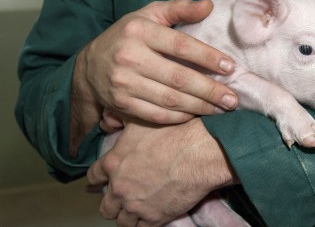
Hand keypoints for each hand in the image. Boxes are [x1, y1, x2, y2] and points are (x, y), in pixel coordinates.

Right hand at [70, 0, 237, 154]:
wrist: (90, 65)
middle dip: (210, 90)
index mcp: (139, 31)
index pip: (181, 46)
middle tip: (232, 99)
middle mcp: (129, 57)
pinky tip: (197, 114)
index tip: (230, 67)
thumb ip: (179, 9)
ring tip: (221, 109)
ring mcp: (124, 83)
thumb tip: (208, 6)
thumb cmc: (128, 36)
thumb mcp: (149, 15)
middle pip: (179, 78)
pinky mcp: (122, 104)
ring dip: (200, 107)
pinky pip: (157, 115)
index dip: (208, 58)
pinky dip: (180, 117)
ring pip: (170, 100)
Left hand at [87, 118, 238, 226]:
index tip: (99, 182)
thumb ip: (120, 125)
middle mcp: (120, 187)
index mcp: (113, 163)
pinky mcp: (154, 217)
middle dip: (112, 202)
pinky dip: (143, 223)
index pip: (93, 177)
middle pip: (105, 206)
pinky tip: (149, 216)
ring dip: (127, 215)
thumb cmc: (173, 133)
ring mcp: (136, 205)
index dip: (96, 180)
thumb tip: (109, 122)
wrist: (198, 153)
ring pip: (122, 221)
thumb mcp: (139, 122)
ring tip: (136, 209)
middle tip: (122, 197)